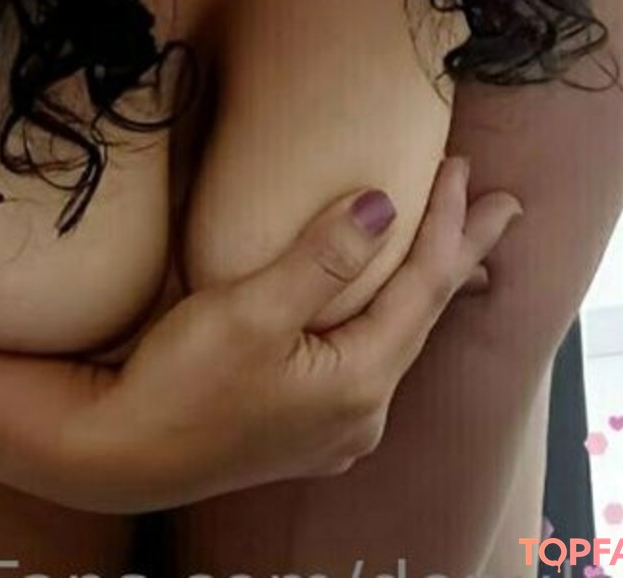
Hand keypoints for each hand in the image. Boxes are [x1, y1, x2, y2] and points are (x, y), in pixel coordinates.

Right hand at [64, 153, 521, 513]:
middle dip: (463, 254)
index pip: (424, 287)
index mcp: (359, 383)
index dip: (448, 223)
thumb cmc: (178, 383)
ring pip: (399, 336)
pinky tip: (387, 305)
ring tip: (459, 247)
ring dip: (427, 283)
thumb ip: (324, 258)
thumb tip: (386, 206)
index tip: (464, 166)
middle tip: (507, 207)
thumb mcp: (252, 309)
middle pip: (424, 315)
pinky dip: (390, 314)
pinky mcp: (304, 429)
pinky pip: (369, 356)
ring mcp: (334, 429)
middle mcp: (361, 414)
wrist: (115, 455)